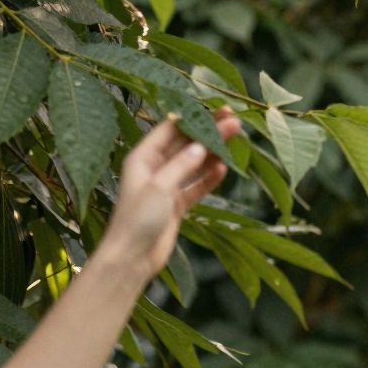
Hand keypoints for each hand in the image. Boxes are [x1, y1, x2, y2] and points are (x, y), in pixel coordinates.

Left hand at [102, 109, 241, 281]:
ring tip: (234, 138)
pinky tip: (224, 168)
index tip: (216, 108)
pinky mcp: (175, 205)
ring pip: (193, 164)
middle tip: (233, 120)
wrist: (132, 258)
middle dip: (209, 132)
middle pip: (185, 144)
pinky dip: (208, 178)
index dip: (194, 118)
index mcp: (142, 157)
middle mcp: (154, 168)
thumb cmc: (137, 219)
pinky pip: (195, 186)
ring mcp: (166, 187)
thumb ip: (181, 165)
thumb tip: (201, 147)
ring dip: (213, 153)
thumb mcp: (159, 187)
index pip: (171, 129)